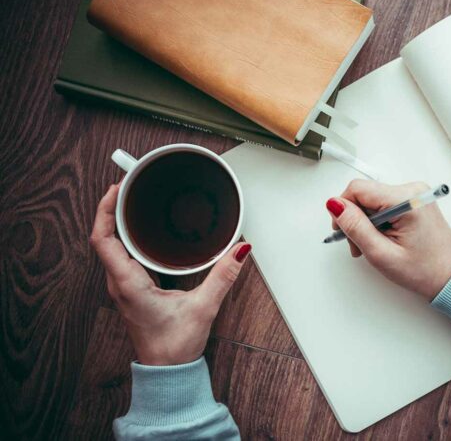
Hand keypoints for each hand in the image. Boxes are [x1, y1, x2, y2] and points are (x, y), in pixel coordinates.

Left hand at [90, 184, 251, 365]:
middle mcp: (120, 283)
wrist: (167, 371)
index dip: (105, 210)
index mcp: (128, 284)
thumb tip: (239, 250)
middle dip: (112, 208)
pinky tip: (141, 230)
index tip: (117, 189)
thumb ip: (222, 277)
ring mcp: (123, 287)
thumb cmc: (174, 346)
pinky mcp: (131, 290)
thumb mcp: (203, 308)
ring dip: (117, 222)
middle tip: (128, 186)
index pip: (103, 239)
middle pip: (104, 237)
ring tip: (132, 201)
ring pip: (110, 247)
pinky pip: (120, 256)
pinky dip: (125, 237)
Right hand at [326, 180, 450, 299]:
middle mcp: (412, 190)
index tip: (343, 230)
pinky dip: (378, 222)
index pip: (357, 189)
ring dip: (367, 223)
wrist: (450, 277)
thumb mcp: (382, 253)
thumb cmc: (425, 270)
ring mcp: (415, 194)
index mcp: (406, 199)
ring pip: (372, 201)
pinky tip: (384, 238)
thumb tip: (335, 205)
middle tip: (360, 246)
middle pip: (365, 194)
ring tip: (375, 246)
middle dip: (356, 220)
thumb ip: (355, 227)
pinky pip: (384, 204)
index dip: (343, 209)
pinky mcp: (415, 201)